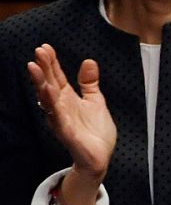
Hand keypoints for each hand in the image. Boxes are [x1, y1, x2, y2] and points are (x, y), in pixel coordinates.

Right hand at [28, 44, 116, 204]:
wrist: (100, 157)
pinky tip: (48, 91)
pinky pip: (56, 116)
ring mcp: (61, 118)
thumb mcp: (95, 101)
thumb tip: (89, 62)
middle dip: (43, 68)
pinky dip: (52, 104)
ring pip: (47, 98)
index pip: (56, 77)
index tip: (46, 47)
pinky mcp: (65, 132)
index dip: (51, 62)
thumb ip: (90, 83)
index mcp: (67, 98)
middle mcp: (61, 106)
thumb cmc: (96, 131)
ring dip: (41, 82)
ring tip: (35, 67)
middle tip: (38, 51)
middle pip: (49, 83)